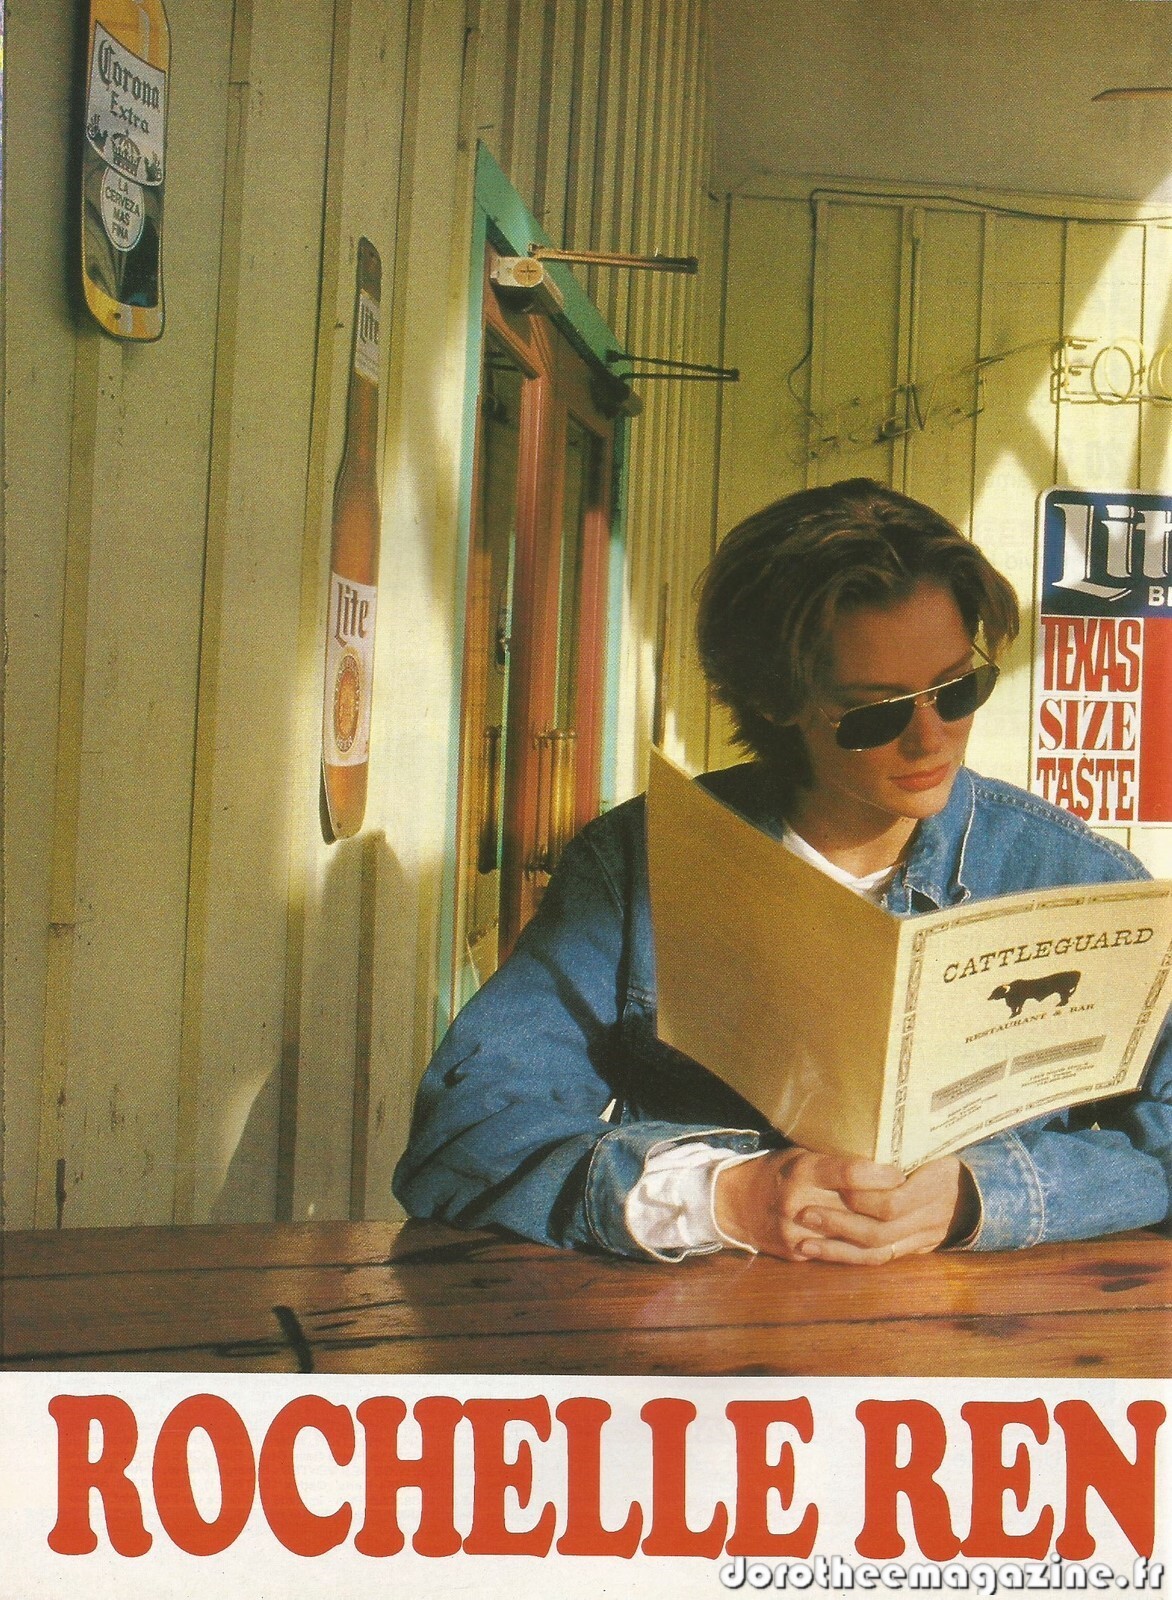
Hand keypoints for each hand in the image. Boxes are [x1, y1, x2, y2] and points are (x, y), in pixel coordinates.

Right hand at [713, 1147, 976, 1263]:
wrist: (736, 1203)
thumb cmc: (777, 1170)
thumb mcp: (801, 1154)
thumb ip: (834, 1160)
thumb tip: (881, 1153)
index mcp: (802, 1171)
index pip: (852, 1174)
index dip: (881, 1174)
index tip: (899, 1171)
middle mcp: (799, 1203)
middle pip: (857, 1209)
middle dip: (888, 1204)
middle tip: (912, 1196)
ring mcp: (797, 1234)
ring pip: (852, 1239)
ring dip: (880, 1230)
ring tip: (903, 1219)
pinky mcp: (797, 1254)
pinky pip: (838, 1256)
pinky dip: (859, 1248)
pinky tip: (879, 1239)